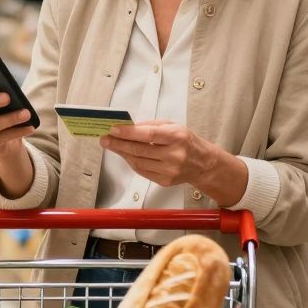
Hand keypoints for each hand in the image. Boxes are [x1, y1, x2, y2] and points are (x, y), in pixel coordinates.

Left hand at [100, 120, 245, 202]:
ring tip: (112, 146)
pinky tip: (125, 155)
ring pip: (138, 162)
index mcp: (177, 137)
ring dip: (122, 153)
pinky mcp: (165, 181)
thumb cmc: (185, 141)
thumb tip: (127, 127)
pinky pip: (142, 171)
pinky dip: (131, 162)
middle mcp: (174, 155)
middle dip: (118, 144)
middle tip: (105, 139)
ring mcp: (169, 170)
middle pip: (139, 150)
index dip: (128, 132)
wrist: (202, 163)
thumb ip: (151, 126)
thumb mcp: (173, 126)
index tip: (113, 129)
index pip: (148, 135)